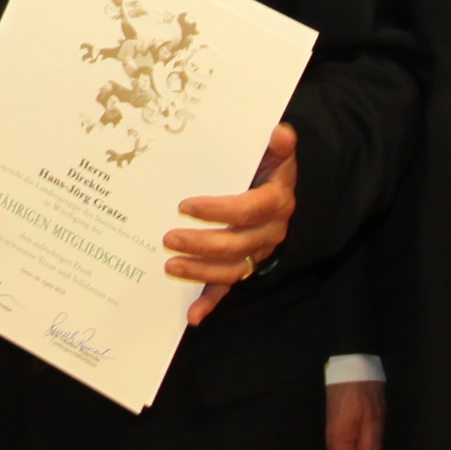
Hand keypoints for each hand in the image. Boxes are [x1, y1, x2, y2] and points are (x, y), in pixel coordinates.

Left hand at [171, 127, 299, 325]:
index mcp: (276, 203)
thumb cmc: (268, 167)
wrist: (279, 188)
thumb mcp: (275, 152)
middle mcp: (269, 232)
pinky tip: (193, 316)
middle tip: (169, 238)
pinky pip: (228, 287)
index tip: (186, 206)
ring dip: (201, 272)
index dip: (219, 211)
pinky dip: (211, 303)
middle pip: (237, 245)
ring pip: (232, 270)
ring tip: (169, 267)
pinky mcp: (244, 265)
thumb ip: (279, 145)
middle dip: (202, 244)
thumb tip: (281, 133)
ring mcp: (257, 252)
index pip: (248, 210)